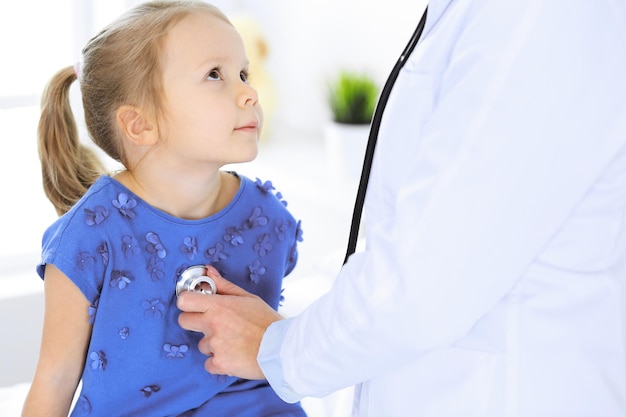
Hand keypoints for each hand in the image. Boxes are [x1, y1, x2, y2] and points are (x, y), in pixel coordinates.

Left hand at [177, 265, 281, 379]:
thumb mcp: (248, 298)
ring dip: (213, 345)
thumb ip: (224, 286)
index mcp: (218, 306)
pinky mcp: (219, 364)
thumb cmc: (267, 322)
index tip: (195, 304)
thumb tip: (208, 271)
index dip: (188, 302)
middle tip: (213, 324)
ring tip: (234, 342)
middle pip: (184, 322)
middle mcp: (212, 325)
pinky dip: (219, 362)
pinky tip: (234, 356)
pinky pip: (209, 364)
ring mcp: (214, 345)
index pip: (184, 301)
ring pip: (202, 345)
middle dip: (195, 322)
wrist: (281, 348)